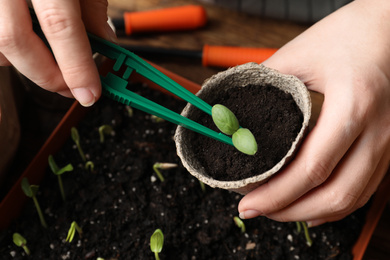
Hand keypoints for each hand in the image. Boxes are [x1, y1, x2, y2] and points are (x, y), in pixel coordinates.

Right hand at [0, 0, 115, 106]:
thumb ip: (93, 10)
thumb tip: (105, 42)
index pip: (60, 26)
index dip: (77, 67)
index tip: (90, 93)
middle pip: (16, 40)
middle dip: (48, 75)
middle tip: (73, 89)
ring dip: (26, 65)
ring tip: (53, 68)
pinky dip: (10, 53)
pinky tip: (30, 50)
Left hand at [238, 0, 389, 225]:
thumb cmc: (348, 34)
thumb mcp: (300, 53)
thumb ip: (265, 84)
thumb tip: (232, 112)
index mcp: (353, 104)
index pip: (311, 168)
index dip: (275, 195)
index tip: (247, 203)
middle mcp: (378, 130)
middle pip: (335, 194)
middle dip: (290, 212)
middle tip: (256, 210)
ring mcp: (389, 141)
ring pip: (353, 199)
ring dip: (312, 212)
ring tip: (278, 211)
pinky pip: (366, 188)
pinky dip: (337, 205)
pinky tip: (313, 208)